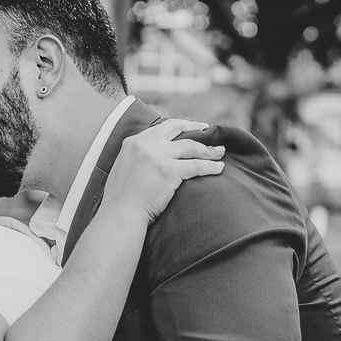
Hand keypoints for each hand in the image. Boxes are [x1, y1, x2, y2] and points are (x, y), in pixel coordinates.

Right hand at [104, 118, 224, 222]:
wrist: (121, 213)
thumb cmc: (121, 199)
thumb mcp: (123, 168)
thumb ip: (136, 158)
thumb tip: (150, 160)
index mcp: (133, 142)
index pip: (159, 128)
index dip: (177, 128)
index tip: (187, 129)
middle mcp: (145, 144)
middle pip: (176, 128)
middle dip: (194, 127)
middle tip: (207, 130)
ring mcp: (158, 156)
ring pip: (191, 146)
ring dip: (208, 149)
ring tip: (219, 152)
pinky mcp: (169, 171)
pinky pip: (196, 166)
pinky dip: (210, 166)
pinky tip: (218, 168)